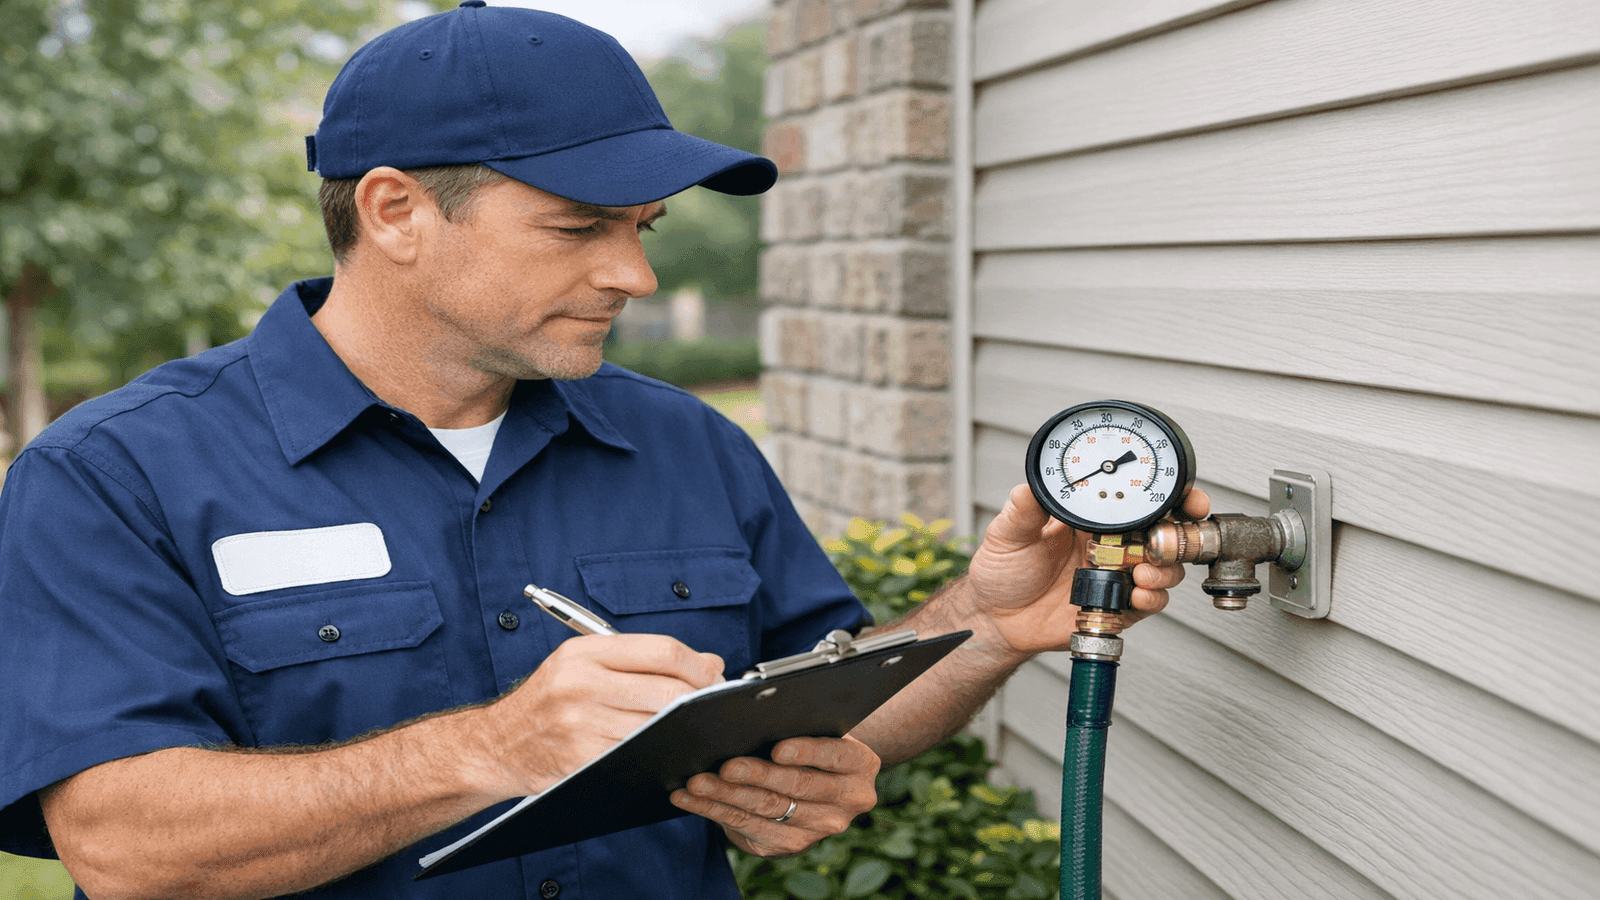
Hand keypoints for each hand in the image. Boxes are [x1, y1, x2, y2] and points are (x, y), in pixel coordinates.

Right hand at [470, 634, 724, 798]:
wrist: (495, 745)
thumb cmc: (548, 701)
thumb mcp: (582, 664)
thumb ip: (643, 659)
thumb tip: (711, 663)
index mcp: (584, 653)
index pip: (663, 651)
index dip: (699, 665)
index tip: (714, 675)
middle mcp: (580, 684)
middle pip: (668, 692)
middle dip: (699, 700)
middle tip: (711, 705)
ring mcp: (580, 726)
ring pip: (657, 727)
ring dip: (683, 729)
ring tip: (690, 726)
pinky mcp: (582, 761)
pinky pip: (637, 754)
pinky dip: (657, 751)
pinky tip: (663, 748)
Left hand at [669, 735, 879, 857]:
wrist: (822, 778)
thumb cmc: (811, 739)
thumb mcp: (818, 728)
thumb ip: (797, 725)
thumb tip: (750, 719)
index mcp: (860, 765)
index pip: (834, 755)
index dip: (806, 752)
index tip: (777, 747)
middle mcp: (847, 802)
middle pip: (797, 788)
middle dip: (756, 776)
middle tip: (725, 766)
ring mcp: (819, 829)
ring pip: (767, 811)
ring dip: (726, 797)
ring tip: (696, 783)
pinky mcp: (790, 845)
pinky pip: (747, 829)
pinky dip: (714, 812)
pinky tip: (692, 799)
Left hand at [962, 483, 1210, 655]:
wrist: (996, 618)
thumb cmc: (1002, 572)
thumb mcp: (1007, 535)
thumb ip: (1022, 512)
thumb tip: (1029, 486)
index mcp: (1090, 519)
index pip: (1136, 498)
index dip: (1166, 493)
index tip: (1184, 492)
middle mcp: (1110, 544)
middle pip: (1163, 531)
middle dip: (1183, 530)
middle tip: (1179, 531)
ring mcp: (1116, 575)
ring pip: (1163, 567)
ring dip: (1165, 567)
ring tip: (1144, 572)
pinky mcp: (1117, 606)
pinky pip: (1149, 602)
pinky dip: (1153, 598)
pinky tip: (1139, 595)